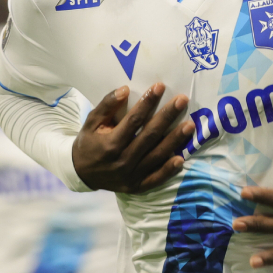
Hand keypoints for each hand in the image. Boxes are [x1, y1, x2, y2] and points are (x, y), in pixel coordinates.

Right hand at [72, 83, 193, 192]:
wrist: (82, 173)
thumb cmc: (89, 142)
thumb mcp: (91, 122)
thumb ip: (107, 105)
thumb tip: (125, 89)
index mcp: (111, 143)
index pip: (134, 120)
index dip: (148, 103)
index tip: (160, 87)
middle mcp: (122, 160)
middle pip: (150, 136)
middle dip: (167, 116)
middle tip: (182, 100)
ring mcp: (131, 175)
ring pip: (157, 156)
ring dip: (175, 140)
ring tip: (190, 125)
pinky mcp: (137, 186)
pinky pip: (156, 178)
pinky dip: (169, 170)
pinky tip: (182, 158)